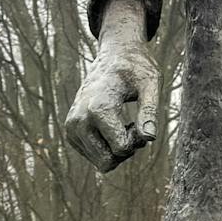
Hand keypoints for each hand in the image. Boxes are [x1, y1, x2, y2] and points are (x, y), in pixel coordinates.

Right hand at [67, 0, 157, 172]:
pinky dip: (107, 147)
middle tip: (134, 126)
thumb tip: (150, 138)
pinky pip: (94, 158)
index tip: (142, 121)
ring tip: (124, 124)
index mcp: (98, 108)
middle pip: (108, 161)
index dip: (138, 140)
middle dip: (126, 149)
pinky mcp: (71, 132)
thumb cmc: (135, 68)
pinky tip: (112, 126)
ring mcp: (72, 127)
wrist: (112, 57)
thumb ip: (149, 111)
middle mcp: (79, 119)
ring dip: (117, 149)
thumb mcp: (150, 84)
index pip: (121, 149)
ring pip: (101, 163)